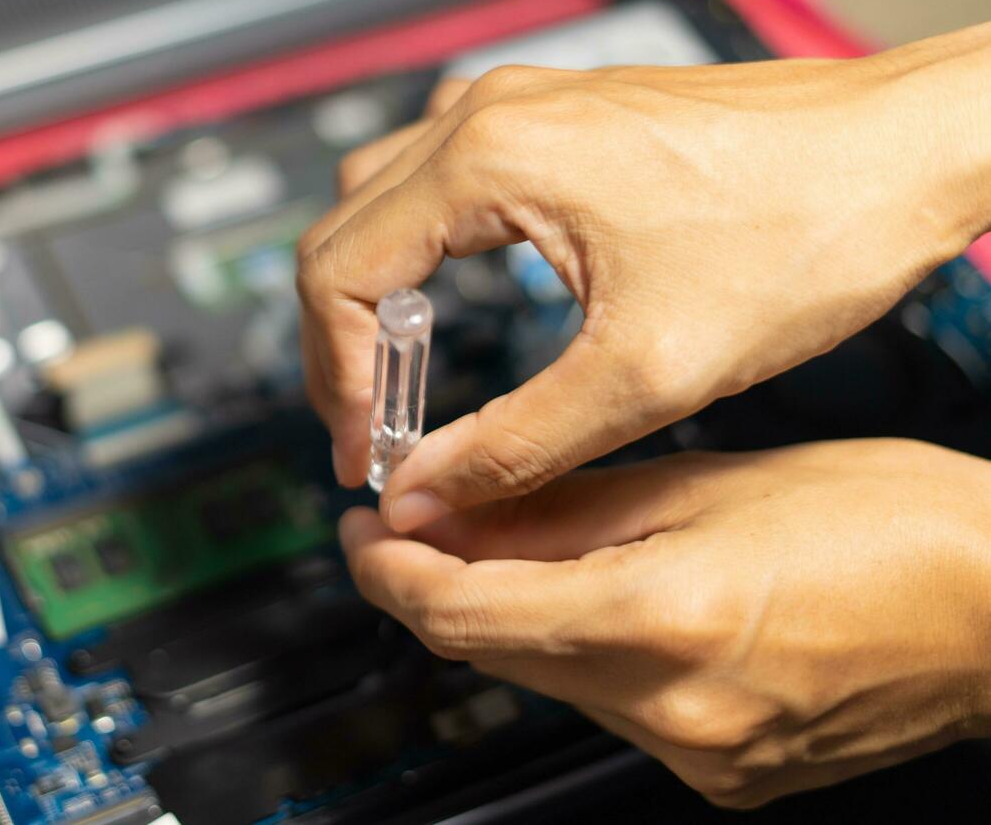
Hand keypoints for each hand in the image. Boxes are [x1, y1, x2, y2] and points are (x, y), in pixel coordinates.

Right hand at [297, 26, 990, 528]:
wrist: (905, 152)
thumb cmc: (805, 230)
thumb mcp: (648, 372)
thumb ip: (514, 444)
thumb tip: (422, 492)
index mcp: (491, 158)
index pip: (335, 275)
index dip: (335, 381)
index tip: (367, 452)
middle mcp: (491, 113)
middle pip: (342, 233)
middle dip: (343, 344)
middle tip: (380, 431)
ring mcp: (523, 104)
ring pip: (382, 199)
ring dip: (376, 291)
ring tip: (409, 376)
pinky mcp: (557, 117)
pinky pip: (440, 175)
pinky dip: (420, 245)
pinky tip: (457, 291)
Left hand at [339, 438, 990, 807]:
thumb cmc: (890, 522)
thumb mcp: (706, 479)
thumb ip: (562, 505)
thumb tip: (452, 505)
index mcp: (662, 616)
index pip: (461, 612)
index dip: (389, 572)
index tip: (362, 532)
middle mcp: (673, 707)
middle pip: (495, 651)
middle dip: (439, 587)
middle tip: (420, 523)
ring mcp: (701, 754)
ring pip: (551, 679)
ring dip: (511, 616)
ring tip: (511, 543)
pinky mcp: (726, 774)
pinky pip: (615, 707)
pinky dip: (583, 651)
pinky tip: (600, 597)